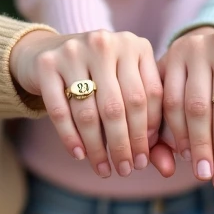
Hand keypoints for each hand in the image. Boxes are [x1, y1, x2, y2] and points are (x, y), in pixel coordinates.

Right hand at [10, 29, 162, 178]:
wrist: (49, 52)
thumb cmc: (99, 77)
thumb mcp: (125, 88)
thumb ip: (148, 122)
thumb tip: (167, 168)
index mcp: (134, 45)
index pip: (147, 95)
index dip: (147, 132)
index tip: (144, 158)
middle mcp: (105, 43)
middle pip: (118, 106)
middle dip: (123, 145)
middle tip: (125, 170)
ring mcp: (73, 51)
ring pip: (89, 111)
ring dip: (97, 147)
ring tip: (103, 169)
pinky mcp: (46, 64)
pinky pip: (60, 110)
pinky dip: (70, 137)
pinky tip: (79, 155)